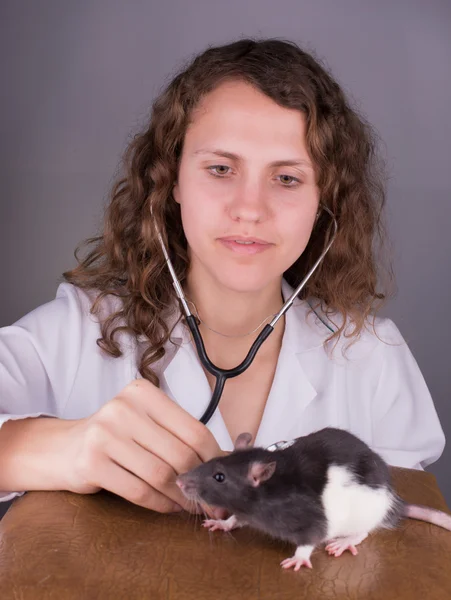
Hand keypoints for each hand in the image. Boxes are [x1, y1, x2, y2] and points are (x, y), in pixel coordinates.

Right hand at [64, 379, 223, 513]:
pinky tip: (168, 507)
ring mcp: (105, 435)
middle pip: (179, 453)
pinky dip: (160, 504)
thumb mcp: (145, 423)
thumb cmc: (116, 436)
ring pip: (160, 475)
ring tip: (191, 506)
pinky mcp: (92, 463)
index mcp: (144, 393)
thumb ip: (179, 434)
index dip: (213, 458)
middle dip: (200, 482)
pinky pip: (139, 490)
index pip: (193, 429)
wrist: (63, 448)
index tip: (221, 476)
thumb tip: (225, 459)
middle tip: (211, 501)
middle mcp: (124, 408)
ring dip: (181, 497)